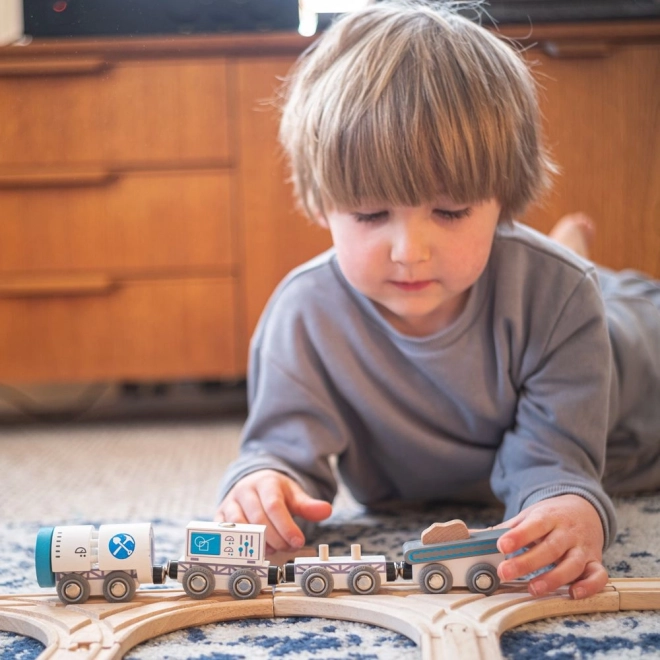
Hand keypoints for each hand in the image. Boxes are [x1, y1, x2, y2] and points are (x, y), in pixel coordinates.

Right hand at [215, 469, 332, 553]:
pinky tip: (252, 552)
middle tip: (288, 548)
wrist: (252, 483)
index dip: (286, 526)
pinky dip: (237, 545)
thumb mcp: (294, 495)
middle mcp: (244, 491)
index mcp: (265, 483)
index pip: (274, 506)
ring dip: (256, 543)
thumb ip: (308, 505)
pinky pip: (224, 532)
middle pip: (257, 518)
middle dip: (275, 538)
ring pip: (239, 526)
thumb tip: (326, 511)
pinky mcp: (220, 515)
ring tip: (272, 550)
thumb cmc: (275, 492)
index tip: (298, 541)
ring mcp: (230, 503)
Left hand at [496, 494, 607, 599]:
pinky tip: (573, 594)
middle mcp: (567, 532)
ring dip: (553, 578)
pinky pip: (598, 576)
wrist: (584, 508)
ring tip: (532, 589)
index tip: (501, 545)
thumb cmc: (549, 517)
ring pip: (572, 564)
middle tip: (505, 572)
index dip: (518, 536)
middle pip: (549, 548)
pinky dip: (589, 586)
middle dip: (527, 562)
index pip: (533, 525)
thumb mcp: (528, 516)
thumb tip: (471, 536)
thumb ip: (505, 528)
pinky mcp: (595, 561)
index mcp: (548, 516)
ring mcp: (582, 547)